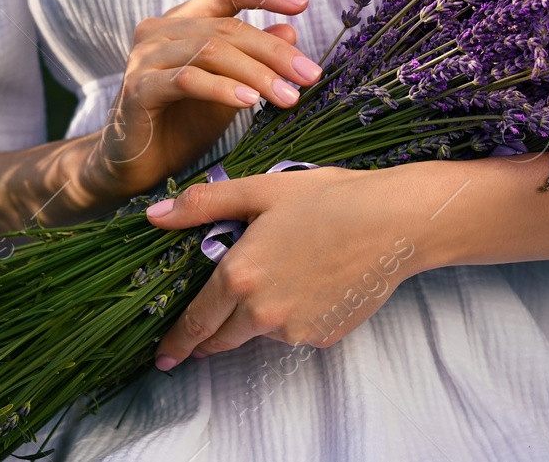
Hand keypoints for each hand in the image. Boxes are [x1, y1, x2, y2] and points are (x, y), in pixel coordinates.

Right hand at [80, 0, 324, 203]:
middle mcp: (160, 30)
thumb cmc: (183, 122)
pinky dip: (222, 89)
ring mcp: (146, 58)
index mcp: (183, 21)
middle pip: (227, 27)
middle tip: (310, 75)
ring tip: (288, 96)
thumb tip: (291, 29)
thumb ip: (254, 58)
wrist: (133, 166)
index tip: (303, 3)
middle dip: (274, 51)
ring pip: (210, 51)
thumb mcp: (230, 87)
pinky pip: (187, 81)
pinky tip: (250, 103)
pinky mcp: (138, 89)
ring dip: (256, 74)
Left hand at [143, 164, 436, 369]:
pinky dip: (293, 316)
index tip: (164, 356)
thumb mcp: (261, 191)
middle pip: (222, 339)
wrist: (394, 222)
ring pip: (261, 333)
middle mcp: (263, 312)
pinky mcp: (323, 336)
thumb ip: (204, 205)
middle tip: (202, 334)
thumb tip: (155, 214)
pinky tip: (312, 283)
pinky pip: (295, 331)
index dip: (177, 342)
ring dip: (257, 318)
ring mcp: (295, 329)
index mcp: (240, 276)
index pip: (196, 322)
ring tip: (281, 277)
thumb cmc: (329, 199)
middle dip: (208, 339)